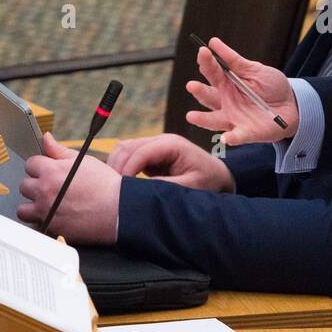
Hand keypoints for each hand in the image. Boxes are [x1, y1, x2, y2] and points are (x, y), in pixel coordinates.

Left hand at [18, 132, 120, 243]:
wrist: (119, 210)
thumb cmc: (105, 185)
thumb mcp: (83, 161)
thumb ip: (59, 150)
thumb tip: (46, 138)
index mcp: (51, 171)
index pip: (30, 164)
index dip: (41, 167)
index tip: (49, 172)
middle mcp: (45, 191)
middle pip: (24, 186)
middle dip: (36, 186)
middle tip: (53, 189)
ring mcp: (46, 212)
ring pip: (23, 209)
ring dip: (33, 206)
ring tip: (49, 205)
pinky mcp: (51, 229)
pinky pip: (36, 226)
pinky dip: (42, 223)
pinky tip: (56, 218)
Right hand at [106, 133, 234, 191]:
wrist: (216, 175)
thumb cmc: (207, 180)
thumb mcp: (191, 186)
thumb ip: (167, 186)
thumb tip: (140, 188)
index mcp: (173, 145)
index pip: (141, 152)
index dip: (128, 169)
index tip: (122, 188)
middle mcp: (161, 140)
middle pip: (127, 147)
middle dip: (118, 168)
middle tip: (115, 191)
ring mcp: (154, 145)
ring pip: (123, 149)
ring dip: (116, 166)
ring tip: (116, 188)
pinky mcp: (149, 153)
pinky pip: (127, 155)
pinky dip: (120, 167)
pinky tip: (121, 183)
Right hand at [184, 36, 297, 145]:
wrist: (292, 105)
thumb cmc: (271, 87)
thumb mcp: (255, 70)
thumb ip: (235, 60)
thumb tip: (213, 42)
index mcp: (227, 84)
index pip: (212, 72)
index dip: (206, 62)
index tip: (203, 51)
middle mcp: (225, 102)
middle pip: (209, 97)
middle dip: (199, 91)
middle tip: (192, 85)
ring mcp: (233, 119)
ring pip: (214, 120)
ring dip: (203, 119)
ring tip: (191, 116)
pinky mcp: (245, 133)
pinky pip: (237, 136)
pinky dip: (232, 138)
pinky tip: (226, 138)